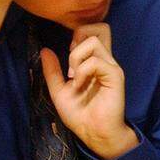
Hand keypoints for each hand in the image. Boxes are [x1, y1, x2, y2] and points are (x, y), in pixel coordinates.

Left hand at [40, 23, 136, 159]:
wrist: (93, 133)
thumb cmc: (80, 114)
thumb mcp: (59, 90)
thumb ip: (52, 71)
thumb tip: (45, 50)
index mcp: (95, 61)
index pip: (94, 31)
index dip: (79, 34)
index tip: (69, 54)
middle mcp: (105, 60)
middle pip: (100, 27)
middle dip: (79, 37)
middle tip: (72, 59)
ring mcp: (111, 66)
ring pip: (93, 41)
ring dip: (76, 57)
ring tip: (74, 76)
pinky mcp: (115, 75)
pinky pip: (95, 61)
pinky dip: (82, 71)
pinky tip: (79, 84)